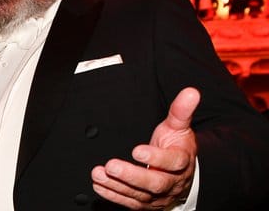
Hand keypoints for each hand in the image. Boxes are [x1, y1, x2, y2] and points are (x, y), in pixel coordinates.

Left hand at [91, 87, 199, 209]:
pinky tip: (99, 185)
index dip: (155, 158)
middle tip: (111, 165)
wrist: (181, 172)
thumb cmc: (176, 146)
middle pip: (155, 184)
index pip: (172, 162)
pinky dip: (113, 195)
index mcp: (181, 162)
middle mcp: (171, 183)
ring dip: (117, 185)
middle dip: (131, 176)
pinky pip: (130, 202)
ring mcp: (159, 196)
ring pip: (140, 195)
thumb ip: (181, 111)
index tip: (136, 150)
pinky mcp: (146, 203)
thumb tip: (191, 92)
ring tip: (98, 174)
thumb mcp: (179, 127)